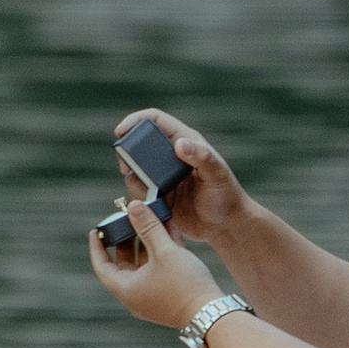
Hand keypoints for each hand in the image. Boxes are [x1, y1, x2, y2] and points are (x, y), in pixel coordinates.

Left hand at [89, 196, 219, 331]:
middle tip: (128, 220)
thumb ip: (149, 227)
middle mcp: (136, 296)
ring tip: (151, 220)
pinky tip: (169, 232)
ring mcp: (152, 298)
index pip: (102, 266)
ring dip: (147, 243)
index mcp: (126, 289)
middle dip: (127, 240)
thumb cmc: (185, 284)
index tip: (96, 231)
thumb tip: (133, 206)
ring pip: (144, 265)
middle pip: (124, 264)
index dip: (97, 247)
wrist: (212, 314)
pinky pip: (158, 271)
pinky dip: (160, 253)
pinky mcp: (167, 296)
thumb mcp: (165, 251)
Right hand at [108, 109, 248, 254]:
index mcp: (186, 142)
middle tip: (124, 167)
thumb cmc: (227, 196)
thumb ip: (202, 157)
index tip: (120, 131)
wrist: (226, 226)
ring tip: (149, 193)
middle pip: (139, 145)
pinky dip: (138, 197)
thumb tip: (179, 144)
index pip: (156, 121)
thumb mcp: (218, 175)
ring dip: (133, 180)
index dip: (136, 121)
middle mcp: (172, 156)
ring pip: (135, 170)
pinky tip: (152, 206)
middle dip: (127, 154)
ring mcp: (163, 177)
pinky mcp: (159, 196)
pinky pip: (138, 192)